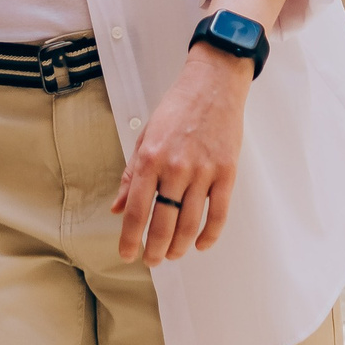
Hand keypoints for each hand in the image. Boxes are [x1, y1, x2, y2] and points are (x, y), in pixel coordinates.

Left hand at [112, 44, 251, 264]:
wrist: (213, 84)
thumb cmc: (178, 108)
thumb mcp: (146, 137)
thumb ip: (132, 176)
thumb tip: (117, 207)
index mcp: (150, 158)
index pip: (136, 210)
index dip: (129, 238)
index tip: (127, 253)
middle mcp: (175, 167)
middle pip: (163, 223)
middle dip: (155, 249)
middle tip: (152, 260)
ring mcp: (204, 171)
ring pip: (190, 223)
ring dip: (179, 246)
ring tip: (172, 255)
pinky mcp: (227, 172)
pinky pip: (219, 213)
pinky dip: (209, 235)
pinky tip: (200, 244)